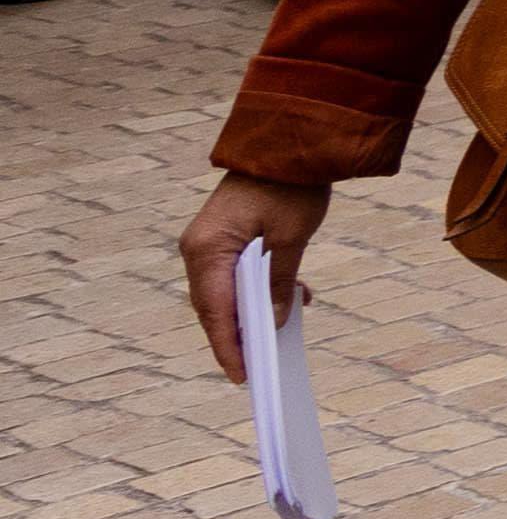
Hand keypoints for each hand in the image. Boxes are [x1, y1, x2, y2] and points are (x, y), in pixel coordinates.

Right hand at [180, 175, 328, 384]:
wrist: (289, 141)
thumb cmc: (290, 185)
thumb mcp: (291, 239)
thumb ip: (279, 283)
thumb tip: (273, 323)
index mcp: (207, 249)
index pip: (215, 312)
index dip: (229, 347)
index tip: (242, 376)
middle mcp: (199, 249)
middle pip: (215, 306)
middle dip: (238, 335)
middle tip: (261, 366)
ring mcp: (208, 242)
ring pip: (226, 292)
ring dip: (253, 311)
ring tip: (284, 330)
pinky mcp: (223, 237)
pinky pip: (235, 274)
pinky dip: (259, 289)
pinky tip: (295, 294)